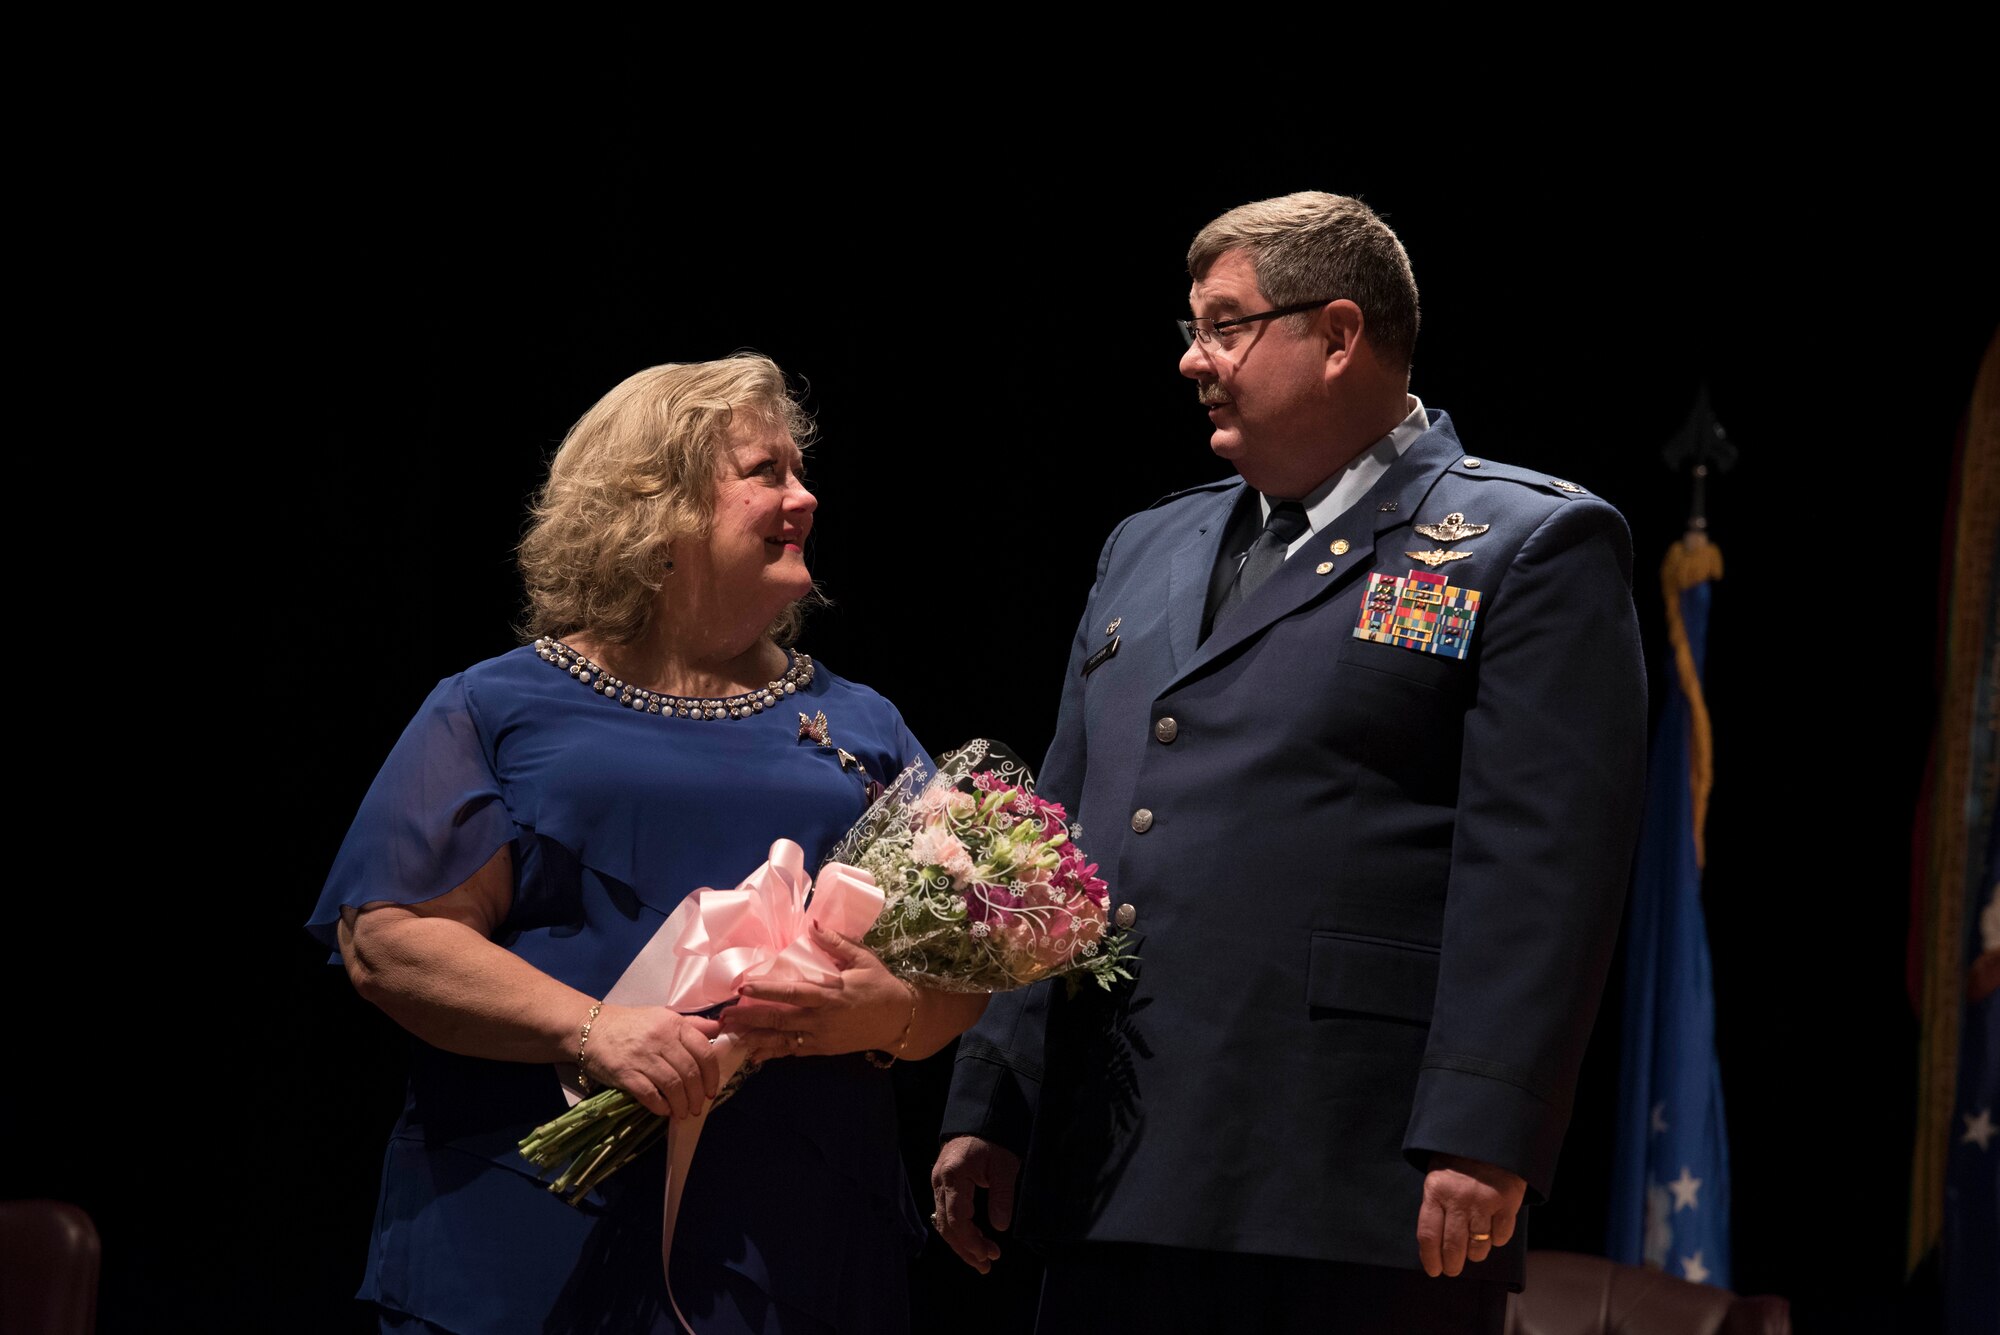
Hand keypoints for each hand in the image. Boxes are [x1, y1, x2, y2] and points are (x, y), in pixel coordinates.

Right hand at [583, 1005, 722, 1120]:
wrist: (589, 1029)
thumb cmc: (630, 1024)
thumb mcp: (662, 1017)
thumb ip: (692, 1025)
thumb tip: (719, 1028)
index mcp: (674, 1024)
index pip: (704, 1051)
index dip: (712, 1075)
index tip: (711, 1090)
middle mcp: (661, 1038)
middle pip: (690, 1072)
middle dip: (697, 1095)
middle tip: (697, 1107)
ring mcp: (643, 1056)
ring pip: (673, 1085)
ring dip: (681, 1104)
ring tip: (683, 1113)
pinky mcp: (625, 1073)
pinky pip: (650, 1094)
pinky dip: (660, 1106)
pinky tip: (664, 1111)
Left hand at [719, 923, 911, 1057]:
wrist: (899, 1020)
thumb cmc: (881, 985)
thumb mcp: (863, 959)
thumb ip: (837, 943)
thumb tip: (813, 924)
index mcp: (831, 996)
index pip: (793, 993)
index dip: (767, 991)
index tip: (743, 988)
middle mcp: (822, 1020)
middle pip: (779, 1020)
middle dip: (749, 1018)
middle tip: (724, 1016)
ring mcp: (821, 1038)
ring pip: (782, 1041)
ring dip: (755, 1039)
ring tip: (730, 1037)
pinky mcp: (823, 1049)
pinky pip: (793, 1052)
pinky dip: (772, 1053)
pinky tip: (753, 1053)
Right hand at [930, 1135, 1019, 1273]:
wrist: (980, 1115)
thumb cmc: (993, 1138)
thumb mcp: (1005, 1165)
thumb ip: (1002, 1196)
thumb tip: (1000, 1227)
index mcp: (953, 1176)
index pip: (956, 1219)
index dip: (970, 1242)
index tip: (988, 1255)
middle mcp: (939, 1181)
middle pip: (946, 1225)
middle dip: (966, 1249)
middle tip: (986, 1266)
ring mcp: (938, 1182)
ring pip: (944, 1222)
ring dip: (962, 1242)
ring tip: (982, 1259)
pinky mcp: (942, 1182)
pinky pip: (946, 1212)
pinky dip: (959, 1229)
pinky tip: (974, 1239)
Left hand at [1417, 1153, 1526, 1276]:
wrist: (1490, 1136)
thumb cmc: (1459, 1158)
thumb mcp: (1438, 1176)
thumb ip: (1436, 1204)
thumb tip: (1434, 1243)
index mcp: (1436, 1190)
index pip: (1428, 1235)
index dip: (1430, 1258)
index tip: (1434, 1270)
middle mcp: (1458, 1199)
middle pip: (1453, 1247)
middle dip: (1452, 1264)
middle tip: (1453, 1269)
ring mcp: (1483, 1202)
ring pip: (1478, 1246)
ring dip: (1476, 1252)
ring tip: (1474, 1247)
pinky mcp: (1506, 1203)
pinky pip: (1501, 1237)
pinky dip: (1497, 1239)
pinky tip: (1493, 1231)